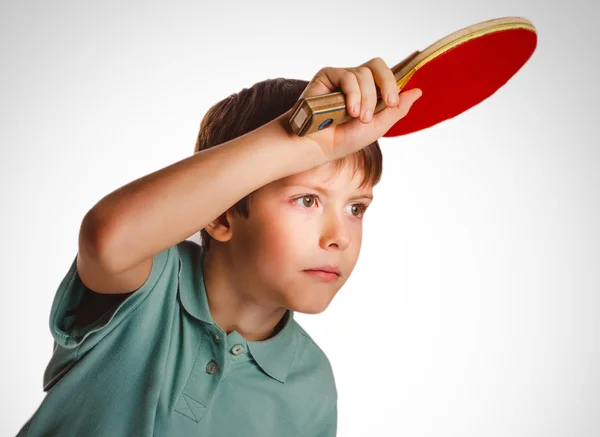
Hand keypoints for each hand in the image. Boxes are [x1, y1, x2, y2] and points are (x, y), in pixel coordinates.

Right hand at [297, 57, 421, 161]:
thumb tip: (418, 91)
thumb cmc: (343, 139)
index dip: (397, 77)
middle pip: (378, 66)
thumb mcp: (378, 126)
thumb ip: (397, 109)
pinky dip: (353, 94)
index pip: (386, 75)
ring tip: (358, 117)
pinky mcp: (327, 75)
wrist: (319, 146)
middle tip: (389, 103)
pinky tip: (349, 110)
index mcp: (369, 92)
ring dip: (366, 98)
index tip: (400, 91)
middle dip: (387, 83)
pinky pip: (348, 76)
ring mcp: (342, 77)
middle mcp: (356, 82)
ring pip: (364, 74)